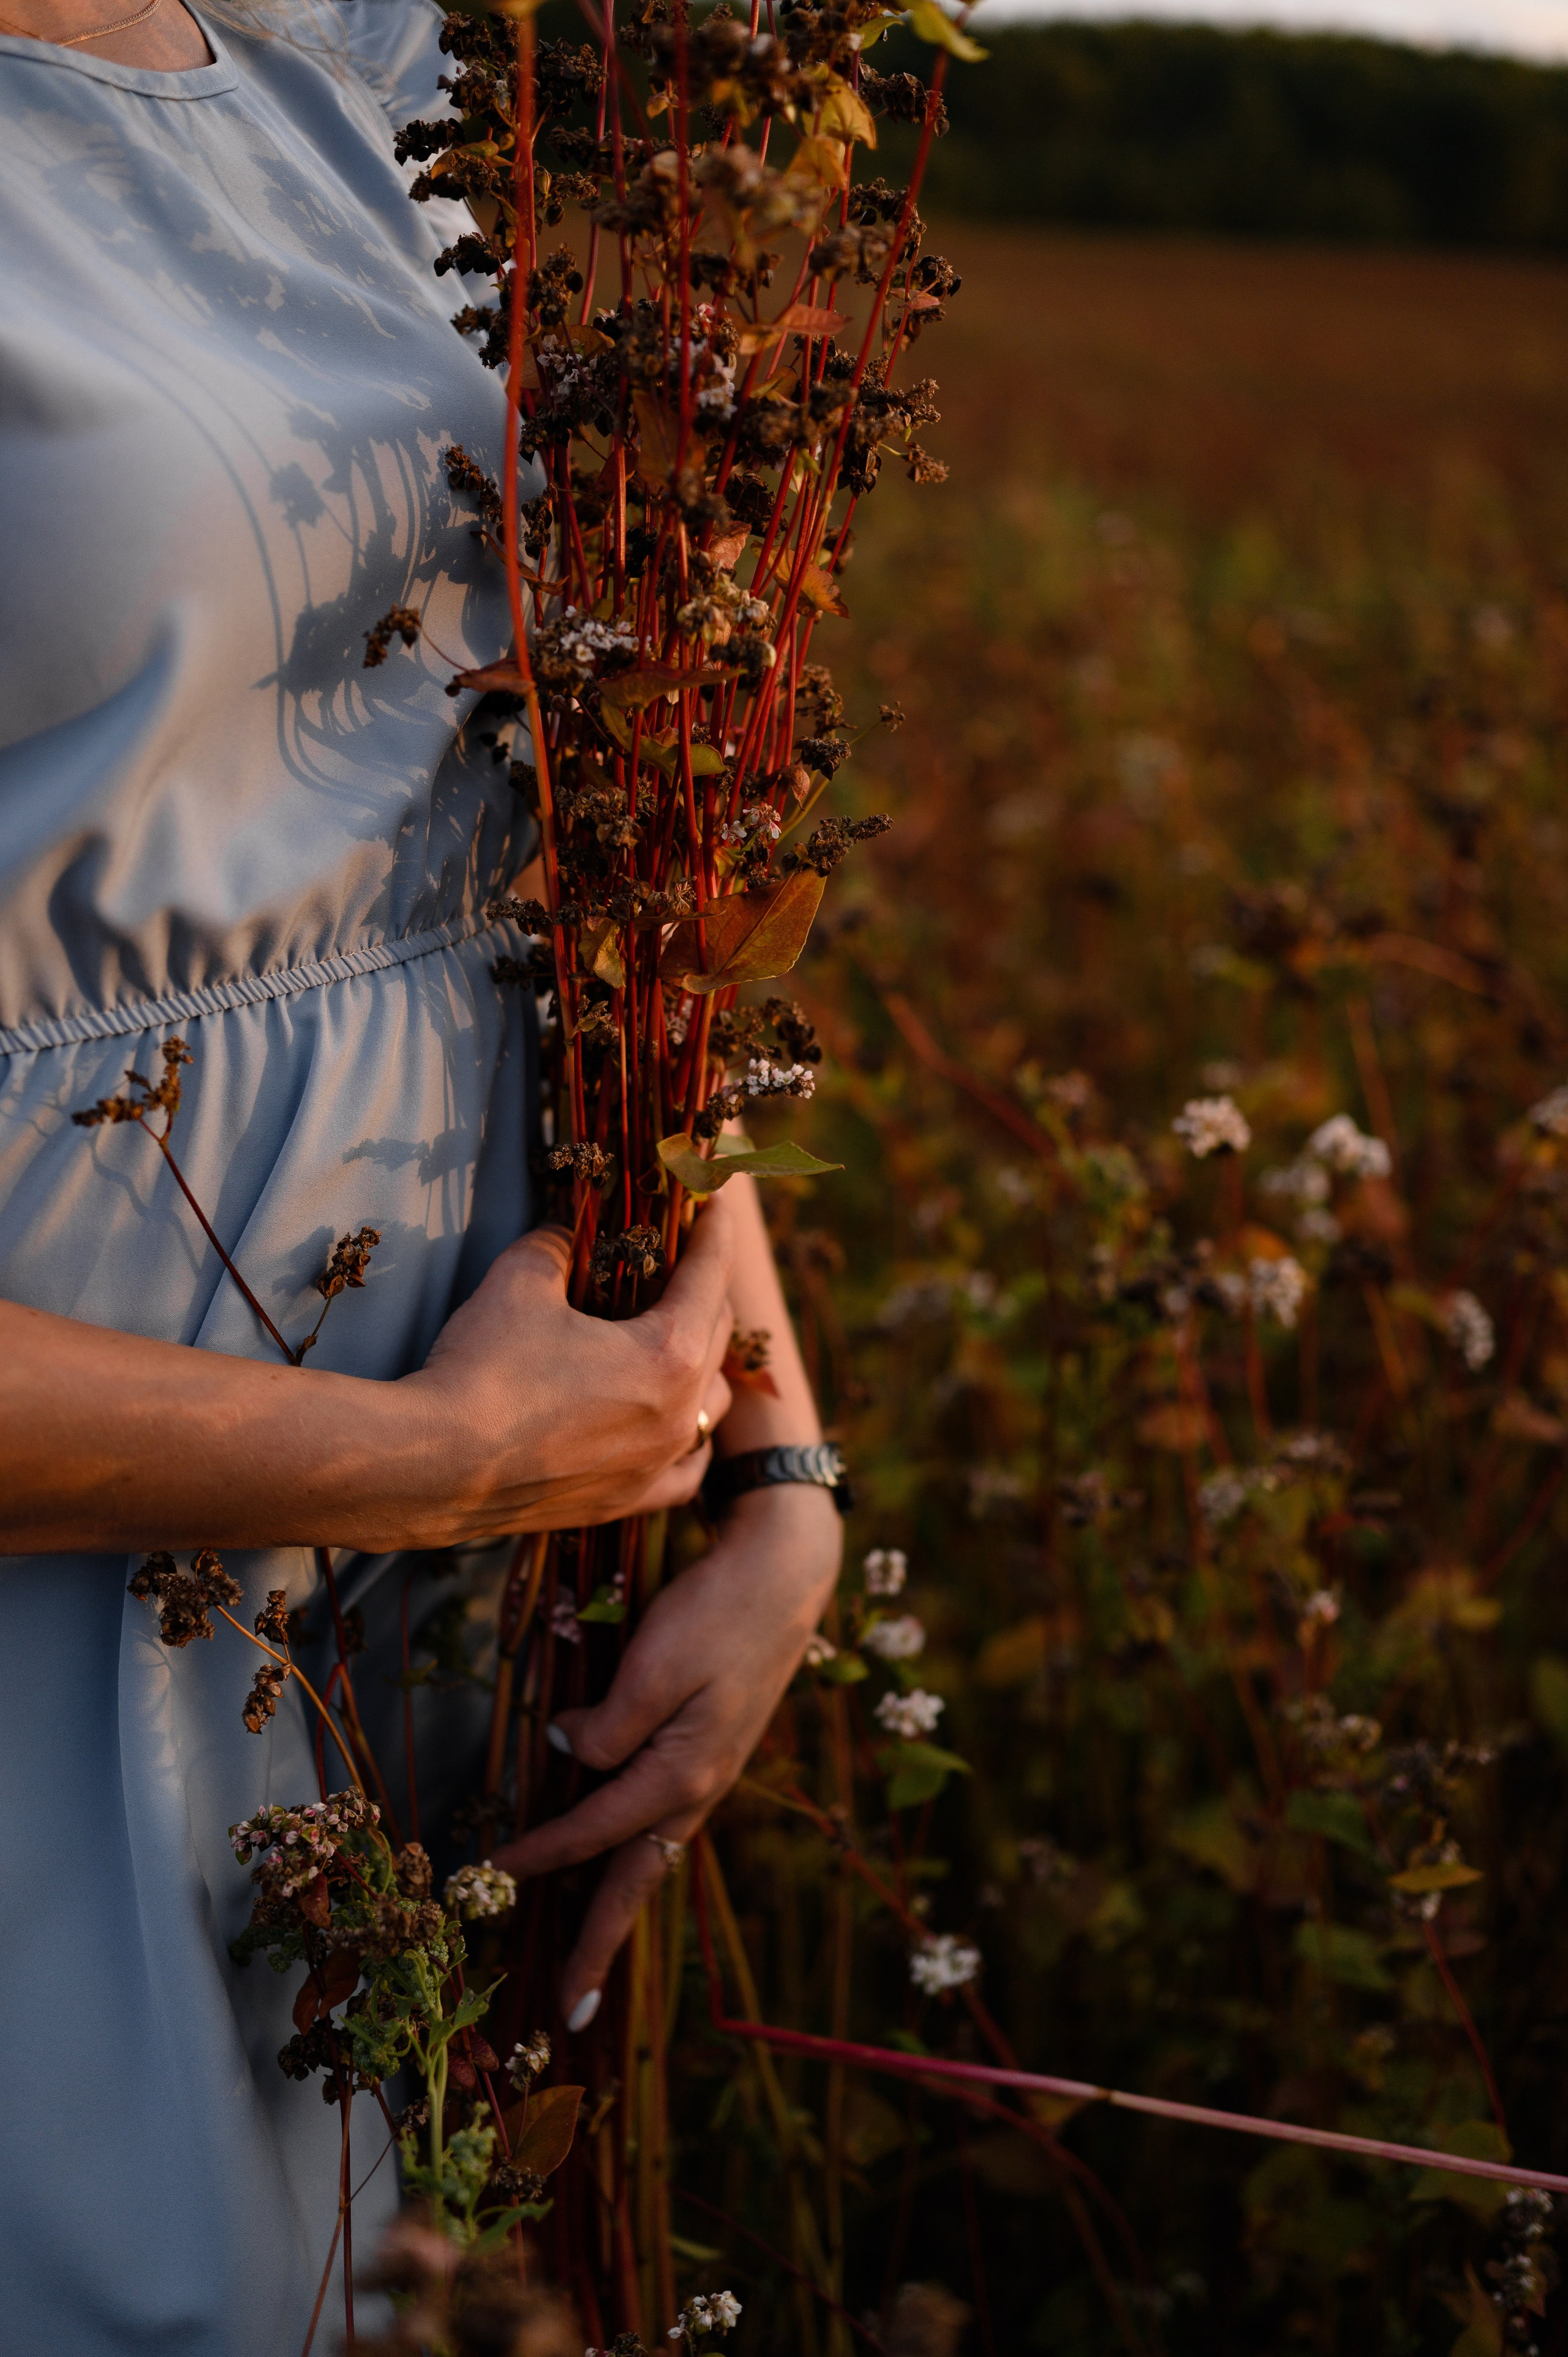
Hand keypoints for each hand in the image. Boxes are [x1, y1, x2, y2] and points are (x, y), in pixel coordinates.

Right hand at [386, 1196, 737, 1548]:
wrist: (431, 1466)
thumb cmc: (482, 1369)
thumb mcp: (520, 1280)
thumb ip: (556, 1246)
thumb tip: (565, 1232)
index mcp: (669, 1355)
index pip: (710, 1276)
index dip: (715, 1231)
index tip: (718, 1202)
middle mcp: (677, 1416)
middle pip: (716, 1336)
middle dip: (704, 1290)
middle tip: (681, 1260)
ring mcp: (654, 1466)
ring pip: (709, 1406)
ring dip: (702, 1366)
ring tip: (675, 1340)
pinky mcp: (623, 1502)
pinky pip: (683, 1473)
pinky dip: (685, 1443)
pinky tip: (671, 1429)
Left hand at [489, 1482, 842, 2024]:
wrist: (786, 1570)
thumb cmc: (717, 1610)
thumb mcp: (653, 1664)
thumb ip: (609, 1723)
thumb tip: (570, 1750)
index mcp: (682, 1773)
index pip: (591, 1831)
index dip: (535, 1858)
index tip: (482, 1880)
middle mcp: (699, 1786)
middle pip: (638, 1880)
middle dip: (601, 1945)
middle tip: (571, 2012)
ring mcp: (711, 1771)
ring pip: (651, 1854)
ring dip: (617, 1905)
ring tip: (588, 1951)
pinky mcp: (712, 1748)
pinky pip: (662, 1820)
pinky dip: (633, 1853)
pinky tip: (620, 1858)